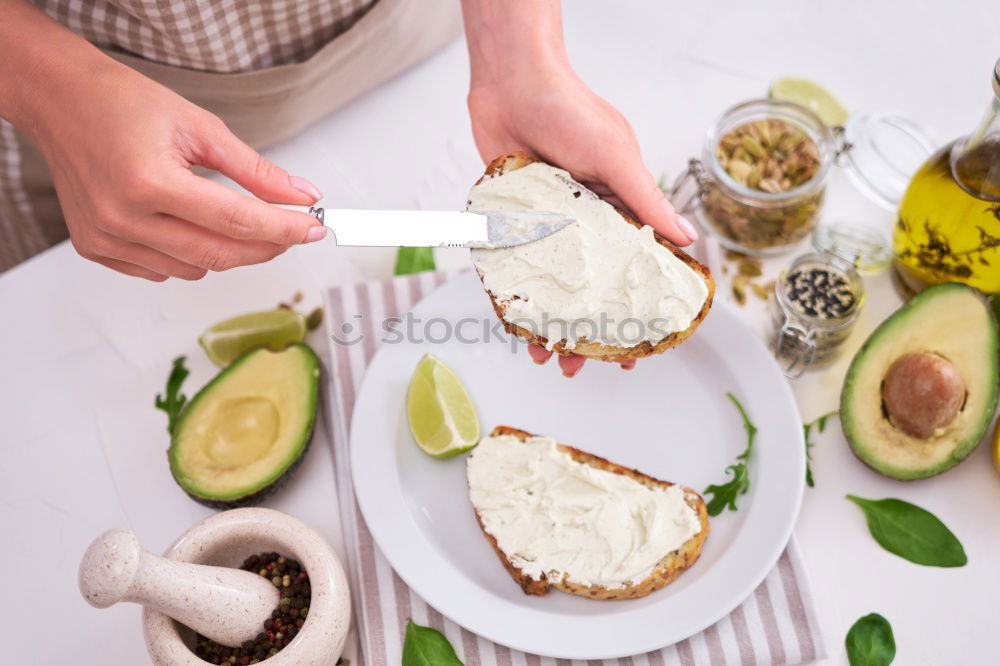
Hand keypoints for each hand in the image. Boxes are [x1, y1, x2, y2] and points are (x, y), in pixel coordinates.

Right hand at [30, 59, 325, 280]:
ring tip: (227, 215)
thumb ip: (255, 170)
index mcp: (150, 182)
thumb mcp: (201, 127)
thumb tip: (300, 196)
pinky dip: (187, 255)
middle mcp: (124, 217)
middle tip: (291, 230)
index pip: (237, 222)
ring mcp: (107, 239)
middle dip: (265, 247)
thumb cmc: (123, 104)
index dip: (284, 229)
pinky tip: (185, 225)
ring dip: (224, 250)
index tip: (314, 229)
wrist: (61, 101)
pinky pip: (162, 272)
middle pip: (219, 254)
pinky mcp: (97, 249)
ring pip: (194, 269)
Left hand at [466, 49, 693, 376]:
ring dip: (547, 321)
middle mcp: (584, 220)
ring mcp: (547, 223)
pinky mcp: (512, 219)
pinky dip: (513, 294)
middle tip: (583, 364)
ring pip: (549, 283)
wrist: (511, 83)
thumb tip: (687, 240)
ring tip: (545, 356)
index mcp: (617, 207)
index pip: (633, 266)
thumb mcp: (617, 156)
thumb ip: (646, 200)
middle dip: (586, 327)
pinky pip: (513, 265)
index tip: (639, 343)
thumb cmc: (571, 110)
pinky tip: (512, 322)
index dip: (636, 307)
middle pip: (588, 285)